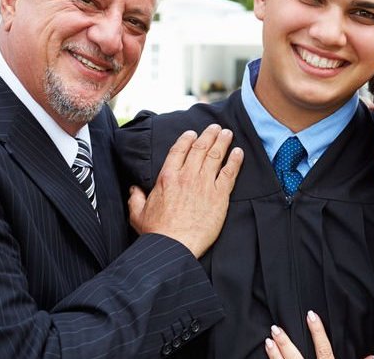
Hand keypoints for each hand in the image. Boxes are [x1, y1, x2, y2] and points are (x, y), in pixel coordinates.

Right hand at [128, 124, 242, 257]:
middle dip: (209, 135)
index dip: (187, 139)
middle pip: (200, 148)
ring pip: (215, 156)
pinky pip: (229, 173)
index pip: (179, 150)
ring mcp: (204, 184)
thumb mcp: (137, 214)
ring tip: (227, 133)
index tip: (192, 133)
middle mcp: (187, 176)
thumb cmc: (156, 233)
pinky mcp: (219, 196)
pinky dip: (235, 161)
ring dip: (222, 142)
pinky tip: (239, 152)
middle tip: (215, 128)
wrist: (174, 247)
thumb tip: (134, 189)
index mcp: (167, 177)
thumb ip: (135, 198)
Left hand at [264, 311, 335, 358]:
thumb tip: (333, 345)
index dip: (318, 332)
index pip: (324, 349)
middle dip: (285, 344)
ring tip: (268, 341)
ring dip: (274, 355)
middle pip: (296, 358)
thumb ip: (330, 355)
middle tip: (276, 328)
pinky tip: (268, 355)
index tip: (311, 314)